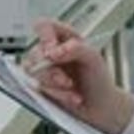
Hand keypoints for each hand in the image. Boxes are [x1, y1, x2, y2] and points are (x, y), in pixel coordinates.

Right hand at [23, 18, 133, 133]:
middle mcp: (51, 52)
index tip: (52, 52)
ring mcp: (44, 69)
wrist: (101, 106)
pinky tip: (71, 97)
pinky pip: (37, 88)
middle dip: (51, 72)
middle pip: (35, 53)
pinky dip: (56, 95)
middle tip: (66, 81)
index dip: (45, 37)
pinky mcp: (41, 86)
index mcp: (64, 38)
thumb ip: (76, 48)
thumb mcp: (94, 59)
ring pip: (33, 73)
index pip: (44, 26)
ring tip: (72, 90)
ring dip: (53, 85)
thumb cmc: (99, 78)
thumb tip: (53, 51)